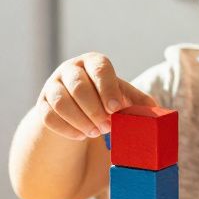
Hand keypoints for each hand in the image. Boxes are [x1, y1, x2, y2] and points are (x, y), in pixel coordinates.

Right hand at [35, 53, 155, 140]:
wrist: (77, 108)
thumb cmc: (104, 98)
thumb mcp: (121, 96)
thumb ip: (137, 101)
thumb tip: (156, 110)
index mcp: (93, 62)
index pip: (99, 68)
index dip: (107, 88)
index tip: (116, 109)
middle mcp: (71, 69)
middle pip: (78, 85)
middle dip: (94, 109)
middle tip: (107, 127)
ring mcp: (53, 85)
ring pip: (60, 100)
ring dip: (79, 120)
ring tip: (95, 133)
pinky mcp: (42, 104)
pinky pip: (48, 116)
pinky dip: (66, 128)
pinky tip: (80, 136)